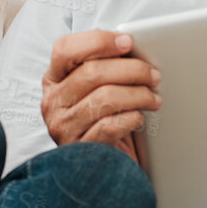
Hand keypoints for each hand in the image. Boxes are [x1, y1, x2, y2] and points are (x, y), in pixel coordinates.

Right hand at [40, 30, 160, 161]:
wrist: (103, 166)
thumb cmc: (104, 118)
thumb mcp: (97, 88)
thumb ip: (106, 65)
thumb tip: (132, 47)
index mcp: (54, 78)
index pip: (66, 49)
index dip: (98, 41)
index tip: (128, 42)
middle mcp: (52, 101)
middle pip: (91, 73)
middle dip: (131, 70)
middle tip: (153, 75)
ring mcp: (62, 126)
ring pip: (104, 98)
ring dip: (138, 95)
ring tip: (154, 99)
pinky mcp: (79, 148)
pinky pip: (110, 126)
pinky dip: (131, 119)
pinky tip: (139, 118)